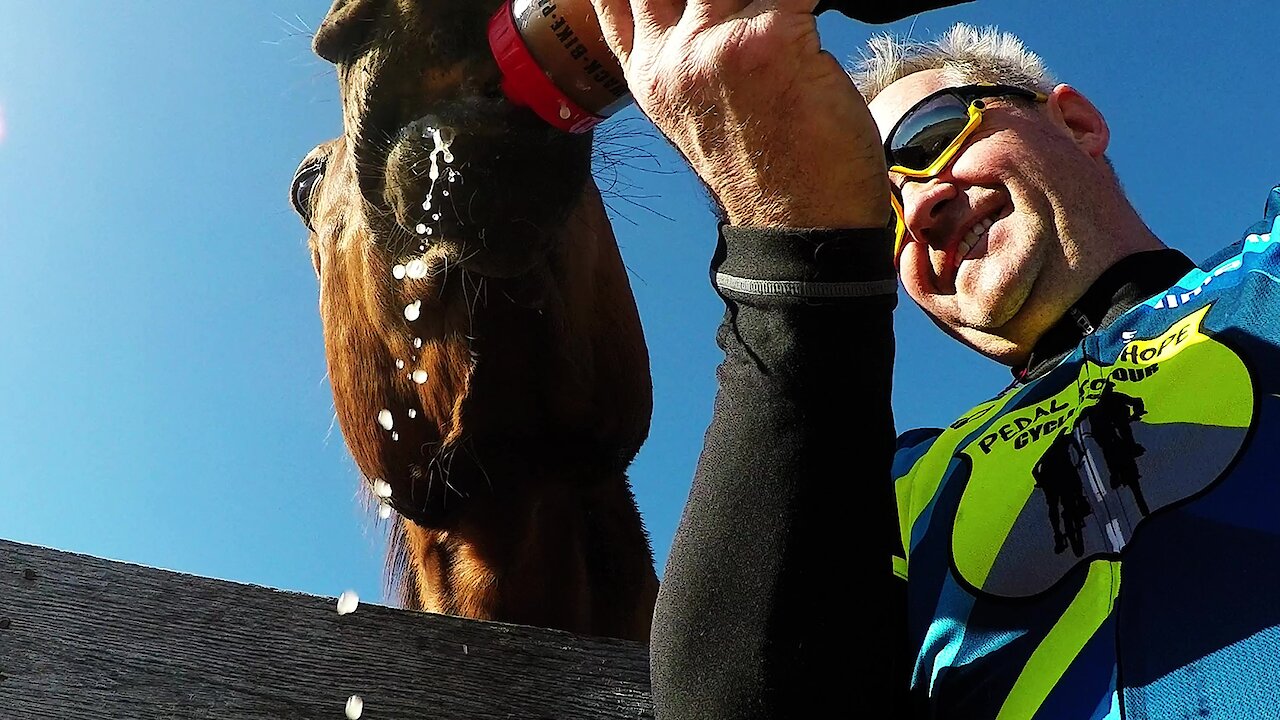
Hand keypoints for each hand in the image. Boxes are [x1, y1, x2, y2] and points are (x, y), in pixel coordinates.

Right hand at [589, 0, 890, 228]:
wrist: (802, 227)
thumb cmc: (767, 173)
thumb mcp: (697, 115)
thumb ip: (682, 58)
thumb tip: (708, 12)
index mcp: (649, 75)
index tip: (684, 5)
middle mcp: (670, 57)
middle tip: (751, 8)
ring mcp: (714, 44)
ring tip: (785, 14)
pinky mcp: (769, 37)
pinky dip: (810, 1)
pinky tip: (815, 16)